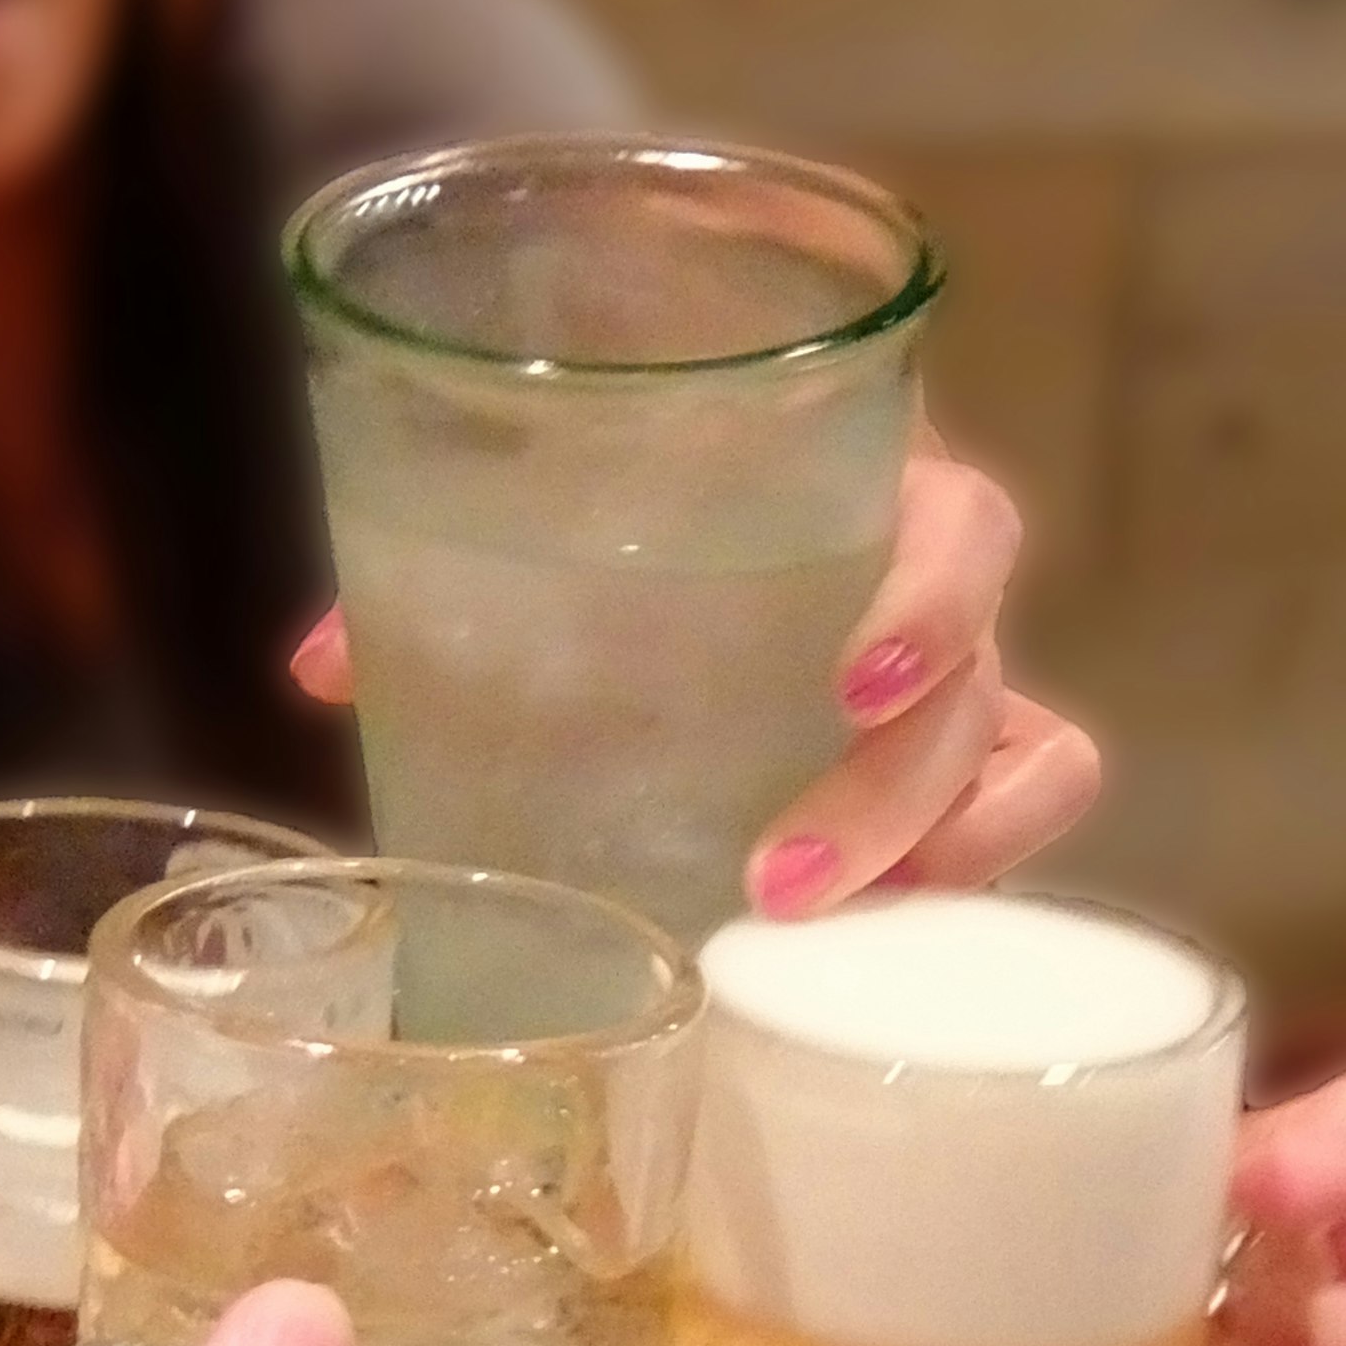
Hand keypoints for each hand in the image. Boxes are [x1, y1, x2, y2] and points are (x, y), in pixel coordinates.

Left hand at [288, 442, 1101, 917]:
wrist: (680, 410)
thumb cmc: (635, 468)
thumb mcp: (549, 494)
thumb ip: (446, 561)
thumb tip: (325, 667)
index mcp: (870, 483)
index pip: (966, 529)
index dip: (932, 607)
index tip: (847, 688)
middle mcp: (934, 582)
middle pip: (984, 686)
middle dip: (887, 799)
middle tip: (773, 885)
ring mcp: (959, 675)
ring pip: (1017, 761)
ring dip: (929, 849)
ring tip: (804, 926)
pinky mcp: (957, 753)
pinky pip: (1020, 807)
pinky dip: (980, 863)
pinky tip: (882, 935)